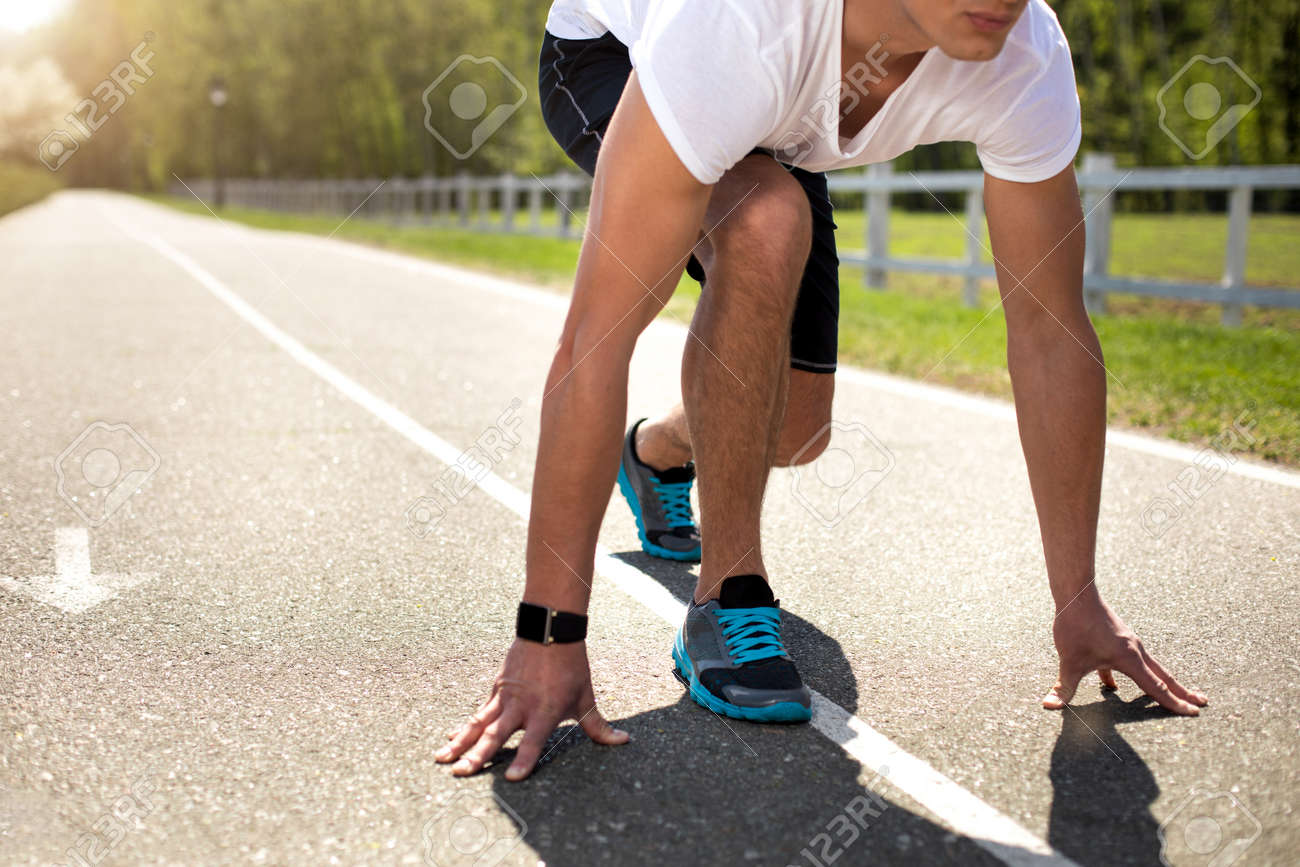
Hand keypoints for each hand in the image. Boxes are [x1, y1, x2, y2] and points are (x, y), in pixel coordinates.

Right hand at [436, 638, 629, 780]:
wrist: (551, 630)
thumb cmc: (571, 666)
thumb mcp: (587, 698)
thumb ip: (598, 726)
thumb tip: (623, 742)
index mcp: (546, 712)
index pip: (534, 741)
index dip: (524, 760)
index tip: (512, 779)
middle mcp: (522, 706)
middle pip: (496, 735)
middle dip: (477, 755)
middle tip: (461, 772)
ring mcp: (506, 697)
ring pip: (479, 723)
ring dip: (460, 742)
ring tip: (442, 758)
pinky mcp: (497, 689)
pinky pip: (478, 711)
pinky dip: (464, 726)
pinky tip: (451, 737)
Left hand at [1044, 586, 1207, 715]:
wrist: (1076, 594)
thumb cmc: (1075, 627)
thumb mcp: (1070, 661)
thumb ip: (1064, 687)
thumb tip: (1049, 706)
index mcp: (1129, 659)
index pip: (1156, 688)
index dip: (1174, 703)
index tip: (1194, 713)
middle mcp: (1135, 651)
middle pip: (1164, 676)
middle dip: (1182, 692)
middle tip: (1202, 703)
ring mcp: (1128, 644)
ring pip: (1150, 669)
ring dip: (1161, 683)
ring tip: (1172, 695)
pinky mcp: (1117, 640)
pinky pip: (1128, 663)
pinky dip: (1129, 676)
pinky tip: (1113, 688)